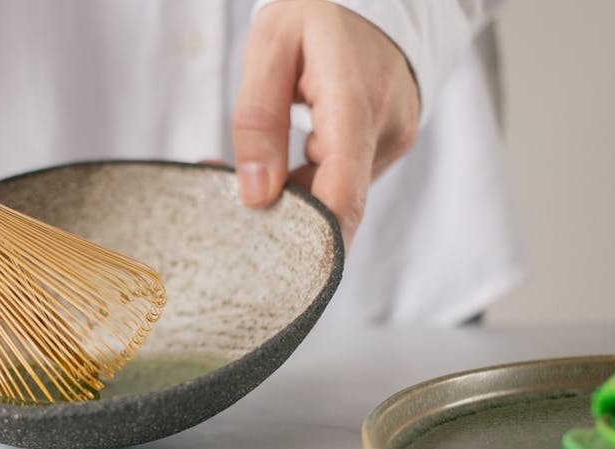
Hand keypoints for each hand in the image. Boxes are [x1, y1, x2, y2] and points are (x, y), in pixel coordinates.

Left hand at [233, 0, 419, 245]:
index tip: (270, 258)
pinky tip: (279, 166)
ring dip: (290, 195)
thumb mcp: (270, 47)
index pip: (342, 191)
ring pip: (336, 195)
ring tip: (246, 168)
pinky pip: (342, 181)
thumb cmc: (316, 16)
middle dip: (282, 215)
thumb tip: (255, 195)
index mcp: (353, 100)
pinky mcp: (387, 148)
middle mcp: (383, 129)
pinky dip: (307, 183)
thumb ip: (258, 120)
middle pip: (334, 204)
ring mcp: (390, 142)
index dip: (312, 239)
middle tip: (224, 195)